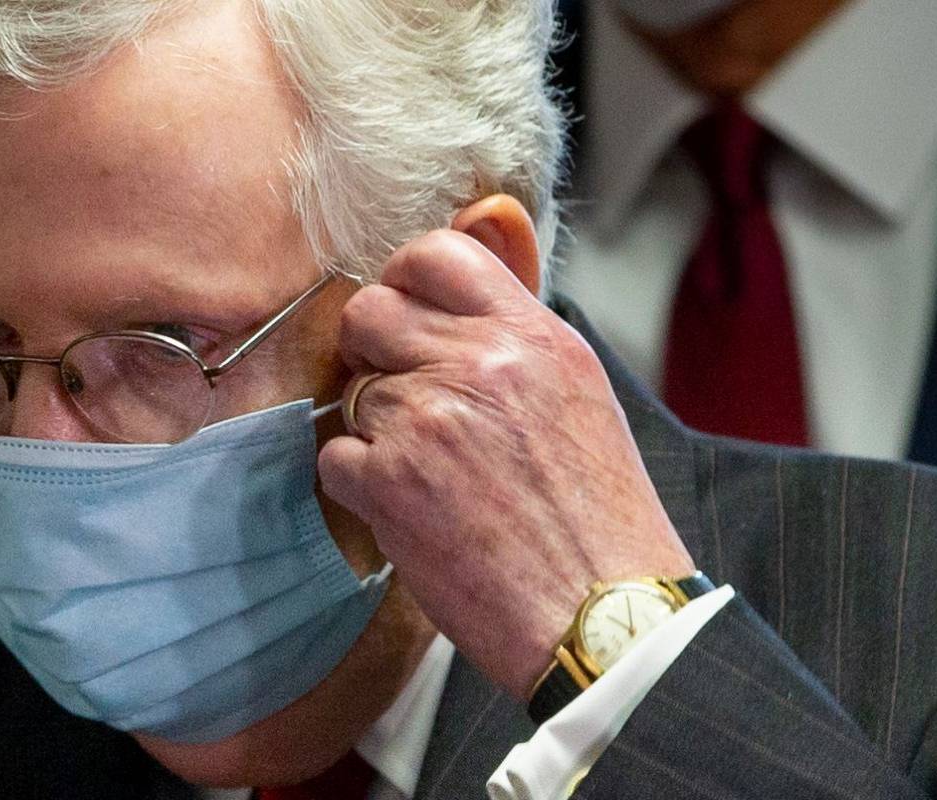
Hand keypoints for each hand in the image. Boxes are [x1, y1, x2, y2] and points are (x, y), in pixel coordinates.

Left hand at [316, 225, 693, 699]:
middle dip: (372, 351)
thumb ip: (516, 336)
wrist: (601, 613)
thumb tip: (461, 288)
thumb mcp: (580, 393)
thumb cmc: (600, 518)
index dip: (404, 280)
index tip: (406, 314)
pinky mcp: (388, 481)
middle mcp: (478, 364)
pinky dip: (360, 486)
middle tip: (398, 394)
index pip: (435, 253)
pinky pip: (335, 456)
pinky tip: (412, 511)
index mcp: (531, 336)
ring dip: (376, 430)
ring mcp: (426, 419)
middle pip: (369, 312)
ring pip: (353, 391)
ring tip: (431, 475)